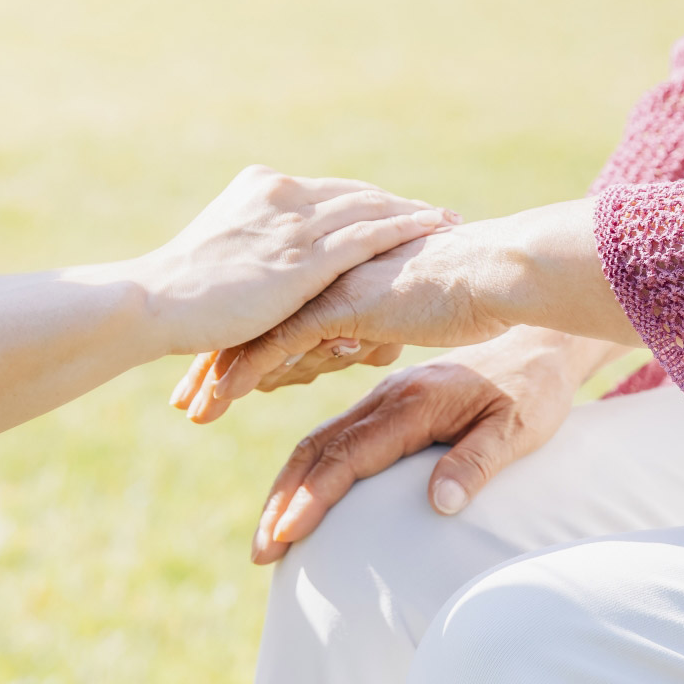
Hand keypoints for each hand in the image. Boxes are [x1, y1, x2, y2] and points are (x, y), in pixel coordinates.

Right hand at [132, 166, 456, 355]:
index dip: (367, 201)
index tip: (398, 207)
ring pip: (370, 209)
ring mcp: (294, 223)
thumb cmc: (178, 294)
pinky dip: (405, 228)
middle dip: (398, 205)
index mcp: (260, 188)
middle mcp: (281, 194)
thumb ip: (251, 250)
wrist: (154, 302)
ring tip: (449, 221)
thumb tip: (268, 271)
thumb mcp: (219, 255)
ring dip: (414, 214)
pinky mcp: (304, 257)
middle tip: (438, 213)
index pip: (329, 192)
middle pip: (356, 195)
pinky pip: (368, 235)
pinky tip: (434, 230)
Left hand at [173, 223, 513, 421]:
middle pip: (253, 319)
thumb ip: (369, 324)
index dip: (239, 341)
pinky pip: (281, 340)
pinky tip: (220, 396)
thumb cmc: (469, 294)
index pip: (272, 307)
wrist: (499, 273)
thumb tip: (348, 340)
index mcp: (334, 274)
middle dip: (214, 360)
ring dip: (220, 373)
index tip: (208, 373)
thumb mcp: (404, 313)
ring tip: (192, 410)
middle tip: (183, 399)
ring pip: (258, 331)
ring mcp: (329, 286)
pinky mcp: (341, 303)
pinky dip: (247, 369)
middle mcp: (323, 276)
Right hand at [246, 328, 630, 563]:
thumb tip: (440, 506)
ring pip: (320, 440)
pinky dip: (308, 468)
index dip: (313, 497)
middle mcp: (389, 395)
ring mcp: (384, 396)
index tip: (287, 535)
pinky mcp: (388, 401)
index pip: (349, 455)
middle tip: (262, 552)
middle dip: (284, 499)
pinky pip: (336, 435)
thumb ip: (477, 462)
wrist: (539, 342)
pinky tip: (300, 497)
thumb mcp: (518, 428)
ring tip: (269, 534)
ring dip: (289, 486)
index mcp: (415, 402)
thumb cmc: (533, 391)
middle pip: (319, 448)